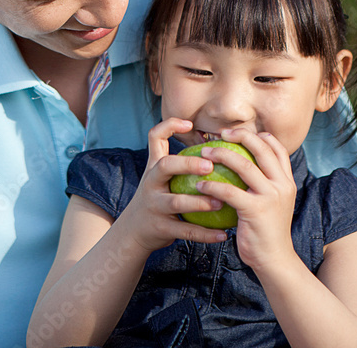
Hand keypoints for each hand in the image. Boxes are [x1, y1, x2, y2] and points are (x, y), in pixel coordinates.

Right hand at [117, 118, 230, 253]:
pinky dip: (205, 233)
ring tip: (220, 202)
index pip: (155, 137)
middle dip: (187, 164)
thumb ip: (178, 163)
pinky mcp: (161, 228)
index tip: (190, 124)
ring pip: (177, 201)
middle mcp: (151, 182)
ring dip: (200, 202)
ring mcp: (155, 205)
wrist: (133, 231)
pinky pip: (186, 231)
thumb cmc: (157, 198)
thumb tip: (215, 146)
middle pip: (165, 166)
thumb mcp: (159, 177)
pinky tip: (223, 234)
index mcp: (153, 167)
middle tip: (210, 166)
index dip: (169, 126)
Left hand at [194, 127, 296, 273]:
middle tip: (220, 134)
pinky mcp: (256, 210)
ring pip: (244, 165)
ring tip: (204, 153)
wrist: (275, 260)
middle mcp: (282, 185)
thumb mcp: (274, 202)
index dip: (258, 136)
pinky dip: (212, 185)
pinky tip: (199, 185)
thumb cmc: (267, 230)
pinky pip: (229, 191)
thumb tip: (242, 163)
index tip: (238, 133)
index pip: (277, 148)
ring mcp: (270, 197)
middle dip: (239, 136)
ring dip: (221, 155)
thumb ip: (264, 183)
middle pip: (261, 149)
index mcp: (287, 181)